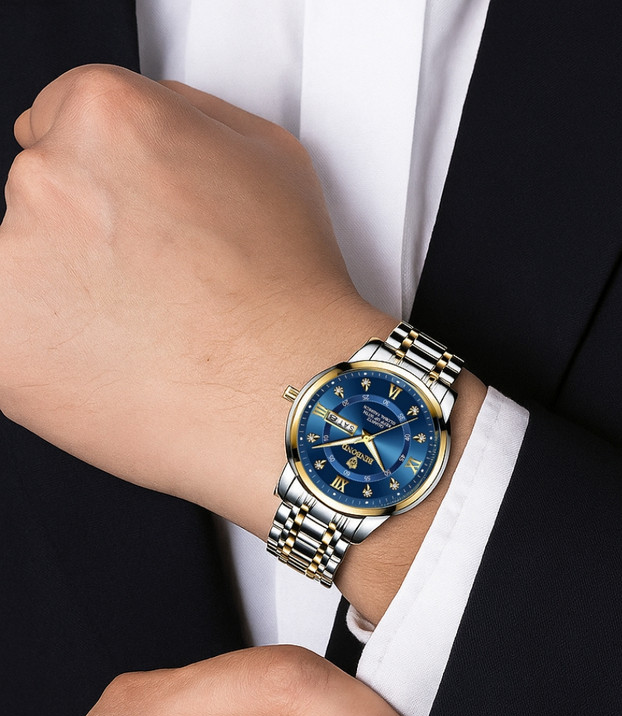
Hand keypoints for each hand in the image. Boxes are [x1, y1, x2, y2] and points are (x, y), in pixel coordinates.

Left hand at [1, 64, 389, 534]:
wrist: (285, 390)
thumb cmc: (288, 292)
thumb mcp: (271, 158)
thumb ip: (188, 116)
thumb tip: (149, 124)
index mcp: (108, 118)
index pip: (58, 118)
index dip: (103, 173)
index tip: (121, 208)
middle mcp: (49, 178)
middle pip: (42, 193)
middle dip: (90, 232)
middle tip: (156, 277)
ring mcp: (13, 262)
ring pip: (24, 267)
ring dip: (71, 290)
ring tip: (147, 326)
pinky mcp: (1, 343)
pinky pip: (15, 336)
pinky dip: (55, 350)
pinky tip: (119, 359)